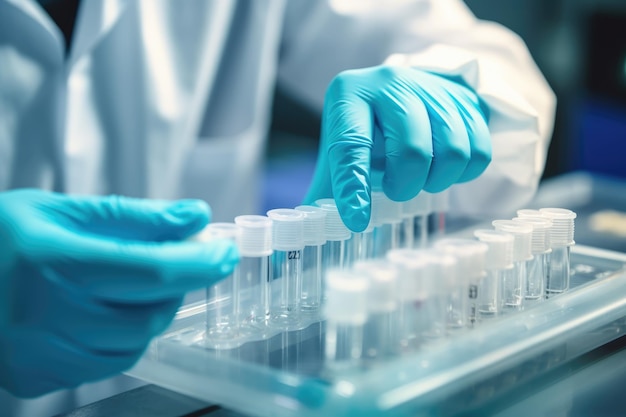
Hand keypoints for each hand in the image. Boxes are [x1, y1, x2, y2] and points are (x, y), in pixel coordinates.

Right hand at [0, 189, 238, 396]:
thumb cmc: (2, 236)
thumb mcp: (62, 210)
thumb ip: (134, 216)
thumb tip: (194, 217)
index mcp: (52, 262)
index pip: (153, 271)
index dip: (200, 262)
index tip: (222, 251)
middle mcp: (45, 317)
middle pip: (149, 313)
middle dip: (179, 285)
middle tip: (180, 260)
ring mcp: (38, 355)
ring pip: (134, 343)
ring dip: (153, 311)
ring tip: (136, 283)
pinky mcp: (36, 377)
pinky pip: (106, 364)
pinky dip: (124, 336)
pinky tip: (107, 311)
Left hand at [304, 66, 490, 231]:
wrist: (403, 94)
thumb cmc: (365, 134)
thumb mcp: (338, 154)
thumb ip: (324, 192)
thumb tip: (290, 244)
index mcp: (349, 95)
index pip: (351, 146)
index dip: (354, 187)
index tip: (357, 221)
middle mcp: (390, 82)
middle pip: (410, 149)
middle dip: (405, 185)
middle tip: (397, 191)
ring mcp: (433, 87)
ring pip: (451, 149)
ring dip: (436, 180)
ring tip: (420, 178)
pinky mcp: (465, 99)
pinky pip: (478, 150)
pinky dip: (464, 173)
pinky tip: (444, 169)